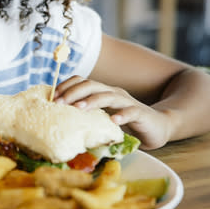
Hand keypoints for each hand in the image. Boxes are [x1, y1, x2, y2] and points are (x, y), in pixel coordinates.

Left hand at [54, 76, 171, 149]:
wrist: (158, 126)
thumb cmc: (126, 123)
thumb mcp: (103, 117)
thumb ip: (87, 116)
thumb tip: (59, 121)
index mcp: (102, 92)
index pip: (82, 82)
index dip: (66, 86)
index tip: (51, 97)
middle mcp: (113, 93)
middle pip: (91, 86)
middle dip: (73, 92)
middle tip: (58, 102)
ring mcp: (127, 102)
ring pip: (108, 96)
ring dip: (92, 101)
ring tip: (79, 108)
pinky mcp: (141, 113)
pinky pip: (131, 112)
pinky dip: (122, 115)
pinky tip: (113, 121)